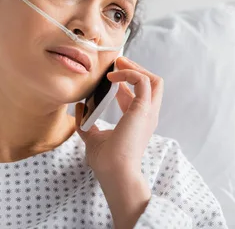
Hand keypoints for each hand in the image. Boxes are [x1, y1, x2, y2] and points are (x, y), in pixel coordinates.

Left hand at [74, 56, 163, 176]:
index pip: (138, 96)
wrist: (115, 172)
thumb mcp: (92, 137)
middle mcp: (148, 115)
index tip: (110, 76)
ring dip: (136, 68)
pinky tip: (113, 77)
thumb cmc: (107, 161)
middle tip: (118, 61)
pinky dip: (129, 73)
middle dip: (136, 69)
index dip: (125, 83)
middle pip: (153, 84)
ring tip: (118, 62)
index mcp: (139, 122)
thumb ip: (86, 122)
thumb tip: (79, 107)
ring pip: (154, 80)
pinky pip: (142, 80)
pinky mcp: (144, 108)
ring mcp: (148, 112)